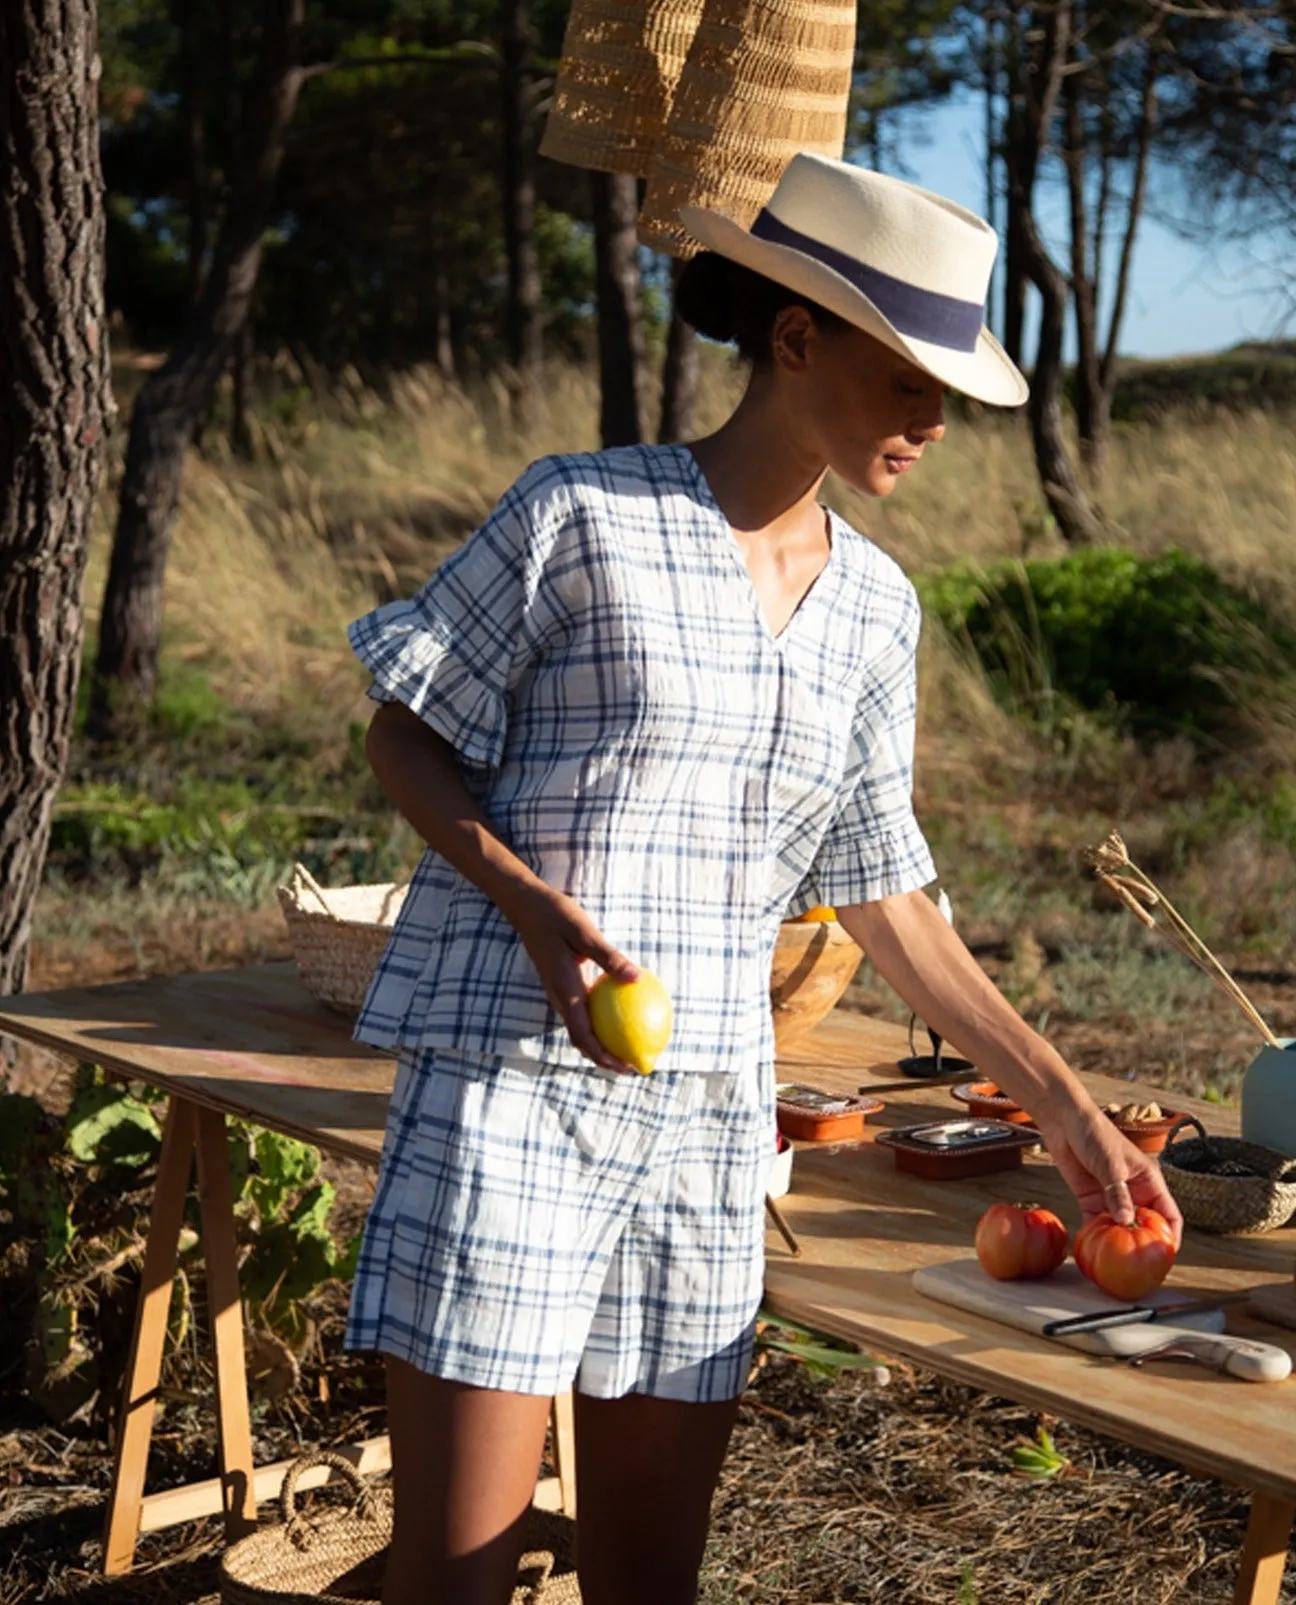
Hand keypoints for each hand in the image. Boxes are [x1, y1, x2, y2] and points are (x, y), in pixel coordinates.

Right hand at [506, 885, 641, 1073]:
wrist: (526, 906)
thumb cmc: (556, 915)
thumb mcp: (584, 932)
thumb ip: (609, 957)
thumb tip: (638, 978)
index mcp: (564, 990)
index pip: (583, 1036)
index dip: (603, 1056)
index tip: (626, 1066)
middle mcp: (560, 998)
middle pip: (582, 1040)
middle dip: (606, 1059)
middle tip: (633, 1065)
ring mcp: (560, 993)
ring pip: (581, 1028)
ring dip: (602, 1043)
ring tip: (629, 1047)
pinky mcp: (563, 985)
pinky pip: (583, 1011)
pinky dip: (600, 1021)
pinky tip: (620, 1013)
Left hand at [1035, 1097, 1183, 1248]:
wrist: (1064, 1121)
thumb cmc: (1095, 1133)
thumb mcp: (1110, 1163)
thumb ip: (1117, 1192)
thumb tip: (1125, 1221)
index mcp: (1148, 1181)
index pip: (1168, 1213)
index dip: (1171, 1235)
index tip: (1166, 1254)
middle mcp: (1133, 1191)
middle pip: (1144, 1224)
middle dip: (1142, 1243)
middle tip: (1139, 1266)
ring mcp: (1112, 1196)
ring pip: (1119, 1226)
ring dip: (1117, 1241)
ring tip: (1115, 1262)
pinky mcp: (1090, 1198)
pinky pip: (1096, 1221)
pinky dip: (1095, 1233)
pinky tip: (1092, 1247)